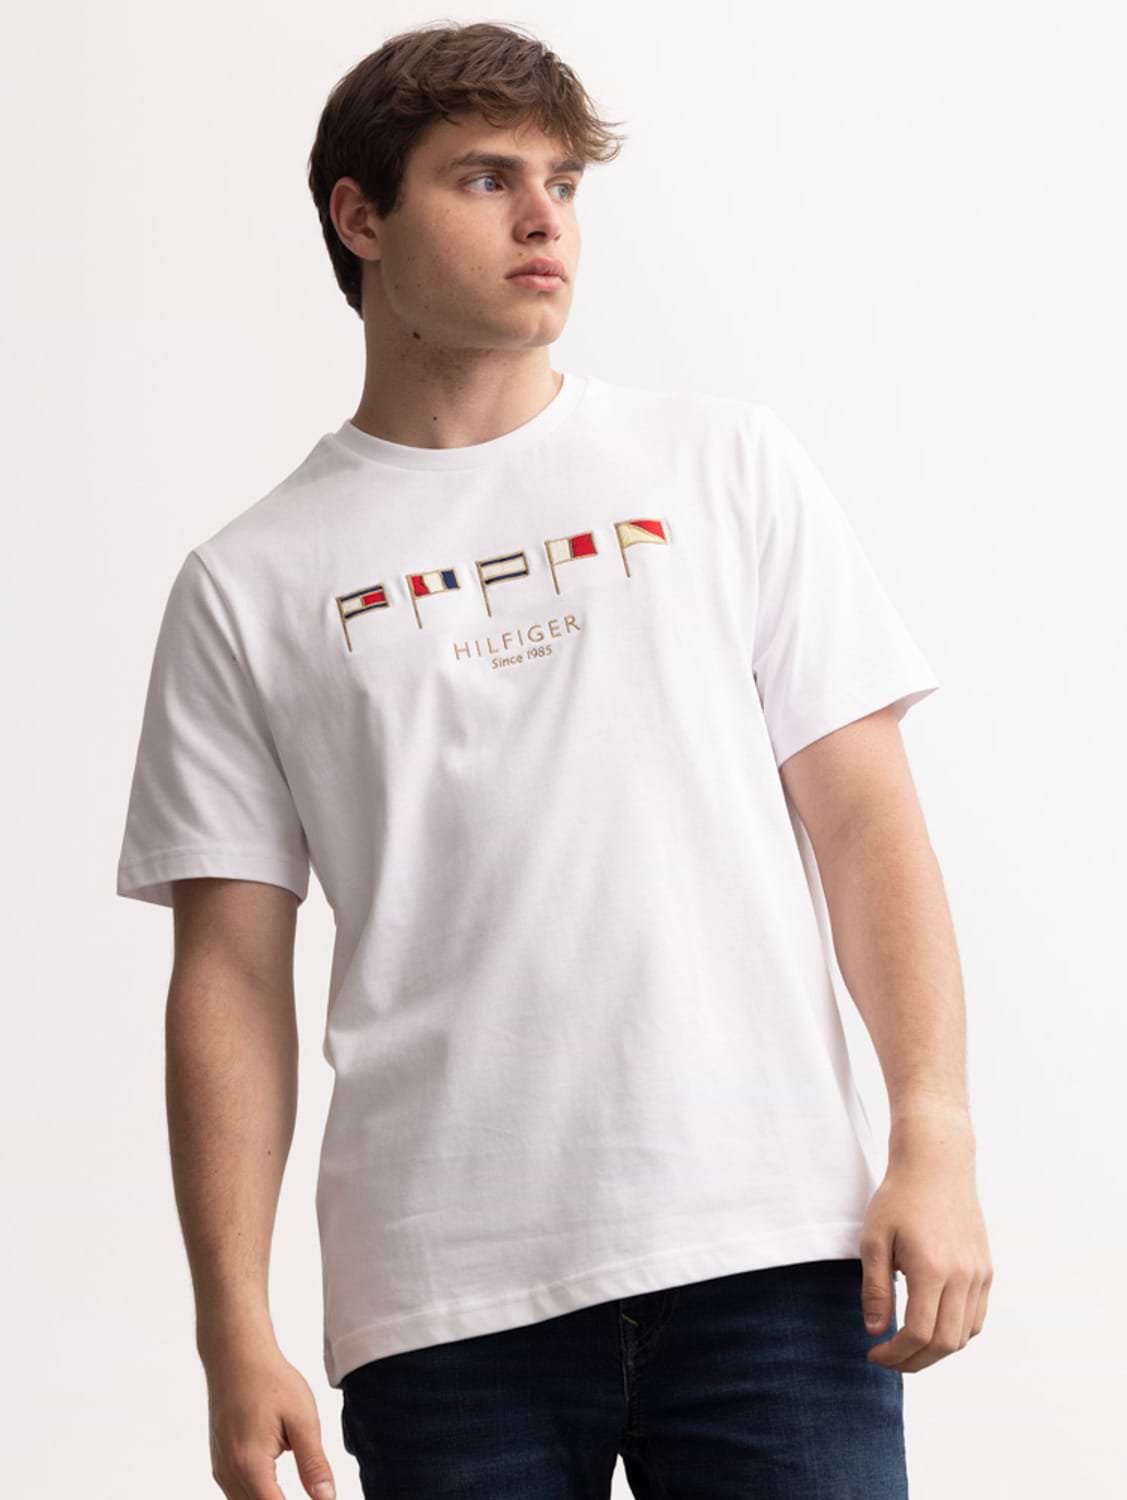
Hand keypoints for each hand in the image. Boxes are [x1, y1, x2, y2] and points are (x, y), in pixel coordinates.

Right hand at [204, 1341, 336, 1499]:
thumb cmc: (271, 1381)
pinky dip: (258, 1496)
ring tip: (296, 1489)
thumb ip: (314, 1464)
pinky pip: (238, 1494)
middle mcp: (229, 1473)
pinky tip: (277, 1487)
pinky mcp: (220, 1464)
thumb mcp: (302, 1419)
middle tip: (315, 1493)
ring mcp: (221, 1470)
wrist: (236, 1356)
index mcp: (250, 1464)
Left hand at [859, 1106, 992, 1373]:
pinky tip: (932, 1327)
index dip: (896, 1354)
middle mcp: (962, 1277)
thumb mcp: (874, 1238)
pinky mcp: (986, 1269)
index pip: (918, 1333)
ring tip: (907, 1347)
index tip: (874, 1355)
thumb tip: (875, 1330)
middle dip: (914, 1361)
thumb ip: (876, 1288)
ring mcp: (979, 1274)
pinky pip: (976, 1317)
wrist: (937, 1165)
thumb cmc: (899, 1197)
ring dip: (936, 1350)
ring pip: (964, 1335)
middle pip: (944, 1343)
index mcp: (932, 1269)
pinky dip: (956, 1333)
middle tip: (888, 1359)